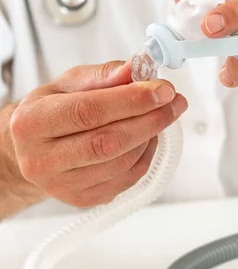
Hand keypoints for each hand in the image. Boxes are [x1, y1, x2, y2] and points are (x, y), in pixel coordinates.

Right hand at [10, 61, 187, 207]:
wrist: (33, 148)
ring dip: (151, 136)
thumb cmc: (52, 111)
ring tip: (161, 115)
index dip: (131, 100)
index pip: (89, 111)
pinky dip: (145, 155)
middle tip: (174, 102)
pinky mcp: (82, 200)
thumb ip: (105, 75)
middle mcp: (41, 159)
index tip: (163, 90)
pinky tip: (148, 137)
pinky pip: (126, 179)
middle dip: (150, 119)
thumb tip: (138, 68)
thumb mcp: (69, 83)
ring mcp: (62, 185)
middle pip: (108, 141)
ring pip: (122, 163)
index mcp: (32, 122)